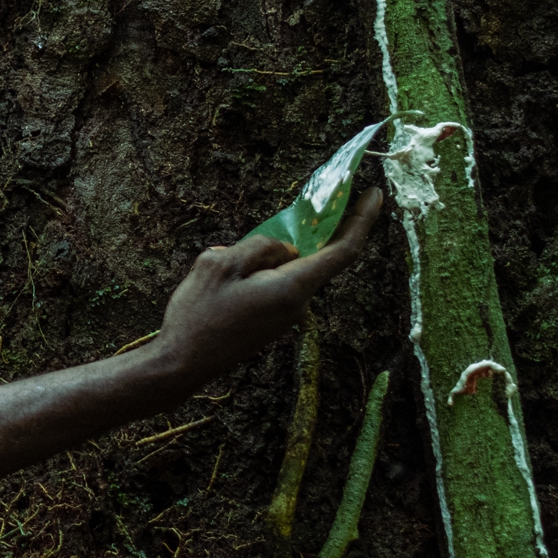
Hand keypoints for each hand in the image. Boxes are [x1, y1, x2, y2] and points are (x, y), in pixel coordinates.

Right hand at [149, 188, 383, 387]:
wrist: (182, 364)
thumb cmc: (198, 315)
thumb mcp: (218, 264)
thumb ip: (259, 247)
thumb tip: (285, 247)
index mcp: (290, 289)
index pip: (342, 251)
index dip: (362, 220)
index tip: (375, 193)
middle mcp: (297, 305)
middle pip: (311, 256)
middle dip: (298, 234)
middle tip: (280, 218)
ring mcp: (286, 316)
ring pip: (287, 270)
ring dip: (265, 258)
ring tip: (225, 264)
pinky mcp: (273, 322)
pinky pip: (275, 284)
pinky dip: (260, 272)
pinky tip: (225, 280)